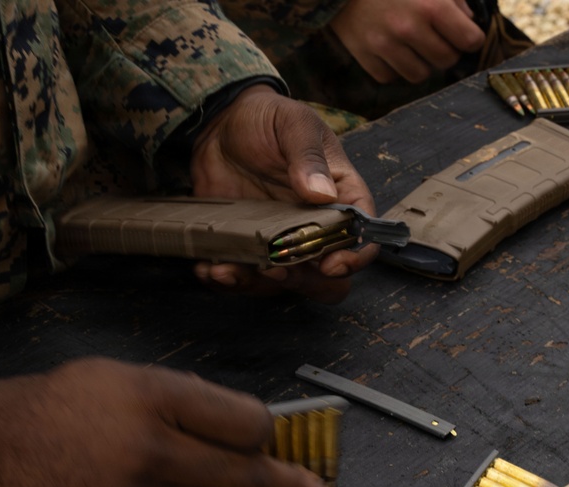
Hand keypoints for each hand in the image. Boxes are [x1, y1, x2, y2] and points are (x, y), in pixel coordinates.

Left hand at [189, 84, 378, 302]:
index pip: (361, 237)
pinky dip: (226, 279)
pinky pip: (243, 276)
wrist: (222, 123)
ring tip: (226, 270)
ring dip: (256, 285)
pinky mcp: (248, 245)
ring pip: (282, 283)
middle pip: (325, 276)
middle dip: (303, 283)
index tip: (331, 263)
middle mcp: (313, 227)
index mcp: (339, 196)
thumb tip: (322, 193)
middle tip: (275, 269)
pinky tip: (207, 268)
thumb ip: (308, 157)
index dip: (354, 257)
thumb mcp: (293, 125)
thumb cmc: (268, 119)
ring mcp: (280, 240)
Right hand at [331, 0, 485, 83]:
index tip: (465, 35)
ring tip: (414, 47)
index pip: (469, 40)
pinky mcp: (365, 57)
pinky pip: (391, 77)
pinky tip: (391, 50)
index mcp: (431, 6)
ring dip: (421, 63)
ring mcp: (384, 45)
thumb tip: (468, 23)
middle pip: (446, 60)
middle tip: (437, 39)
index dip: (471, 38)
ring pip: (420, 75)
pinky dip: (393, 67)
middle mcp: (408, 29)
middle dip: (446, 51)